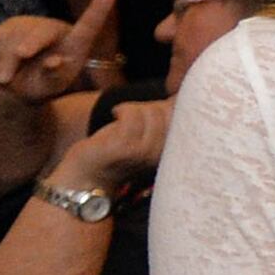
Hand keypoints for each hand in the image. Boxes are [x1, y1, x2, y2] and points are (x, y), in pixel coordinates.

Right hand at [0, 0, 116, 103]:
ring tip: (5, 79)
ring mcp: (32, 24)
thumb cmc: (42, 85)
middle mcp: (55, 29)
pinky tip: (1, 66)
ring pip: (15, 41)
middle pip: (42, 33)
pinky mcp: (9, 26)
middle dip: (31, 43)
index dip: (98, 9)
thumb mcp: (50, 87)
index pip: (89, 26)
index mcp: (76, 43)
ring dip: (6, 64)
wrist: (14, 83)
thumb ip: (54, 76)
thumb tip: (55, 61)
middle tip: (22, 54)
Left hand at [55, 97, 169, 189]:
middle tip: (134, 113)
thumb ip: (163, 121)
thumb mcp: (147, 137)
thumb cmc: (117, 152)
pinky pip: (131, 116)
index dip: (171, 104)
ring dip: (134, 108)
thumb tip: (176, 96)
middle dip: (150, 106)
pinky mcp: (124, 148)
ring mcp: (143, 152)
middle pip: (168, 112)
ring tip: (124, 115)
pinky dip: (122, 109)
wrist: (88, 178)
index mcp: (172, 153)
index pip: (186, 118)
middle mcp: (161, 154)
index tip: (154, 108)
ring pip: (151, 113)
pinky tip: (115, 113)